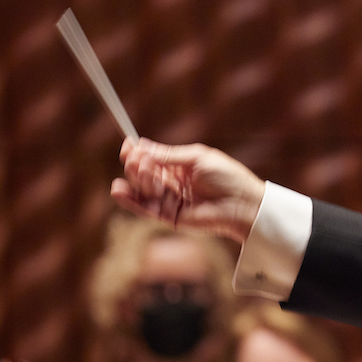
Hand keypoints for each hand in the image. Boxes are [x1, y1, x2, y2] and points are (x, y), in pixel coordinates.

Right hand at [111, 139, 264, 243]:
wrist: (243, 204)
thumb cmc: (227, 176)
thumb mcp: (196, 158)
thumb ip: (168, 155)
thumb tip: (141, 145)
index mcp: (180, 166)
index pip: (152, 158)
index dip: (138, 152)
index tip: (128, 144)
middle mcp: (173, 183)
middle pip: (145, 173)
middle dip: (137, 164)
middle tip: (135, 158)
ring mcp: (171, 200)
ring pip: (144, 189)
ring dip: (137, 178)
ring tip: (136, 168)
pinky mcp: (170, 217)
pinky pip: (146, 208)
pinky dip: (130, 200)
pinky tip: (118, 190)